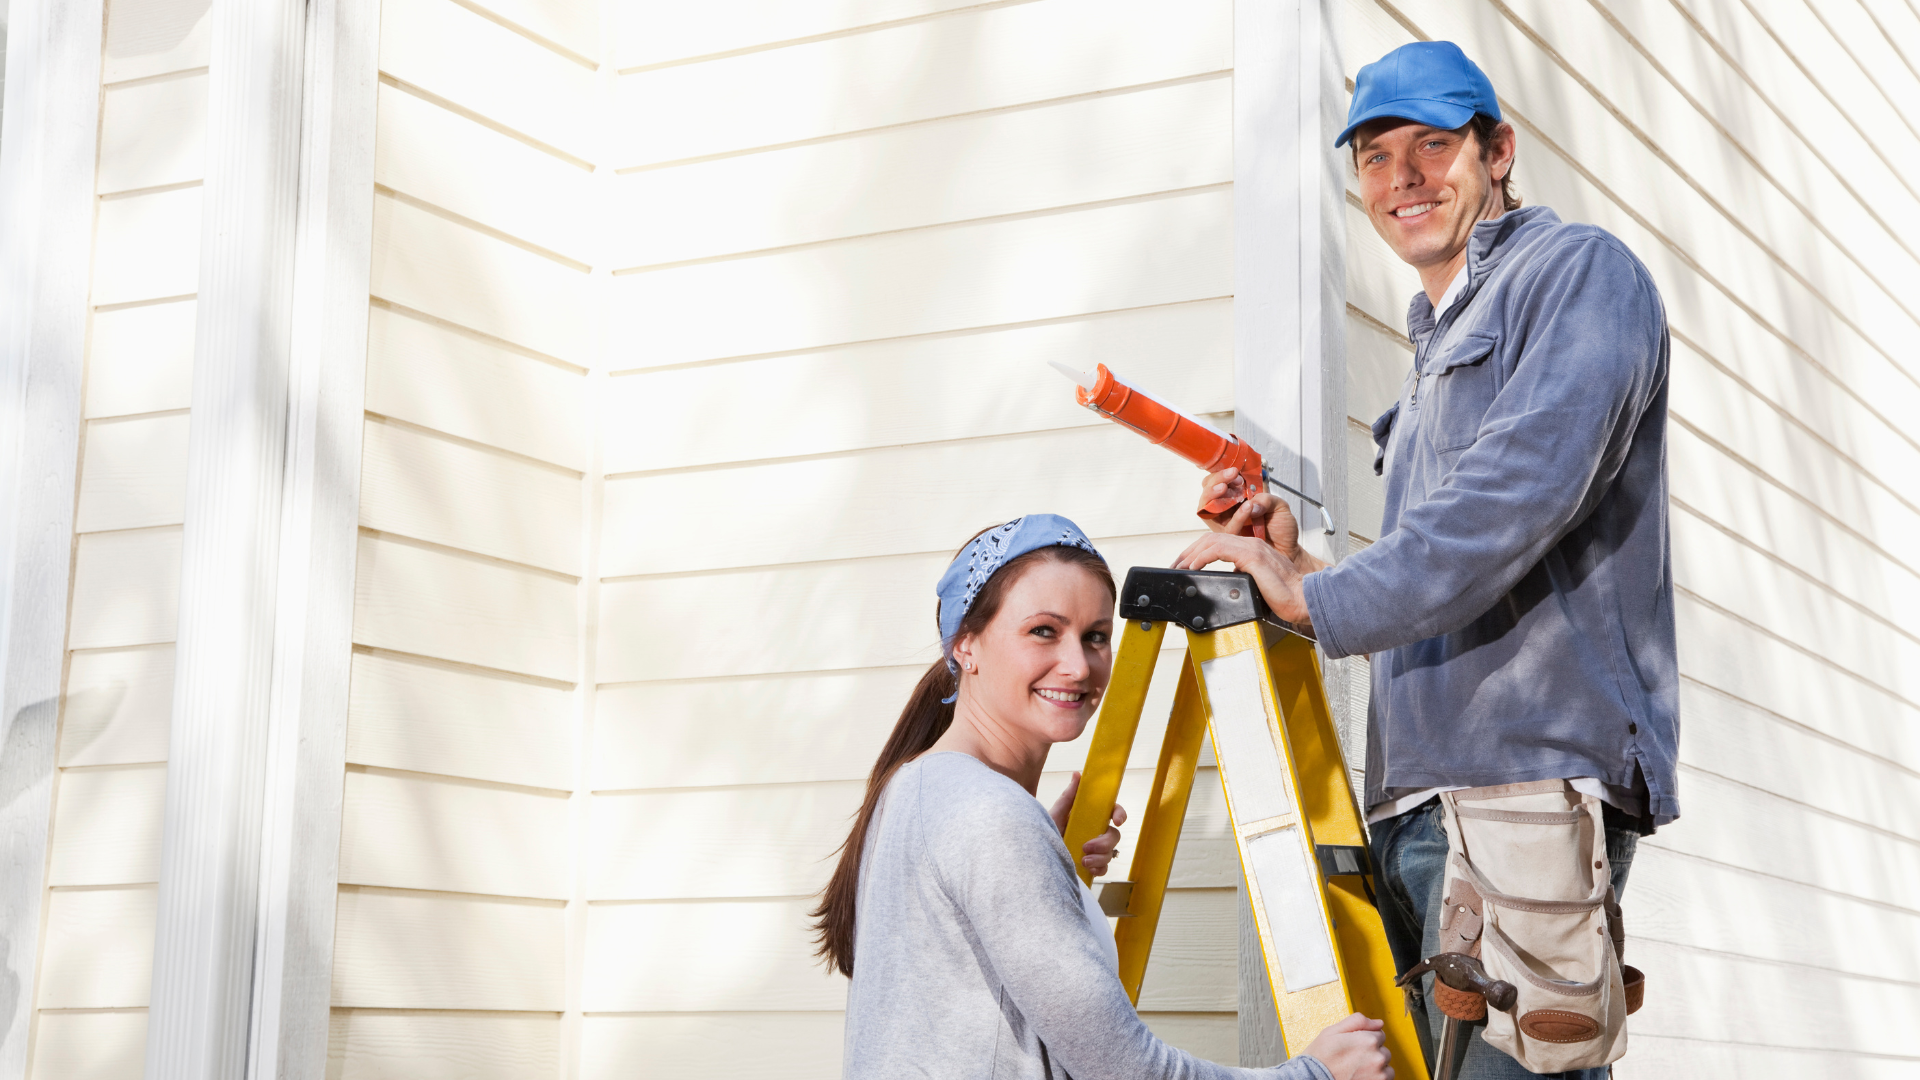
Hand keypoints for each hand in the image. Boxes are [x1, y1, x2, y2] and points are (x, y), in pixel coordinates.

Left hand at [1048, 771, 1128, 876]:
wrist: (1036, 856)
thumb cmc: (1044, 832)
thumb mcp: (1055, 814)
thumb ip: (1068, 796)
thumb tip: (1077, 774)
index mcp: (1088, 817)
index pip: (1111, 811)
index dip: (1119, 814)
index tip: (1116, 821)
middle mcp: (1093, 832)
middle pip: (1114, 835)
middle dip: (1104, 842)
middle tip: (1086, 846)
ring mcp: (1094, 850)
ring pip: (1110, 853)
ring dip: (1099, 857)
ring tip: (1082, 860)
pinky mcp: (1091, 865)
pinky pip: (1104, 868)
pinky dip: (1098, 869)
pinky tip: (1086, 868)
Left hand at [1172, 531, 1313, 627]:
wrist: (1304, 600)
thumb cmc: (1286, 597)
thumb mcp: (1256, 584)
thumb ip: (1242, 577)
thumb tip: (1225, 583)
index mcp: (1252, 549)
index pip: (1218, 542)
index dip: (1198, 552)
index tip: (1185, 565)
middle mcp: (1251, 544)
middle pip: (1211, 538)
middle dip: (1189, 551)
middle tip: (1176, 565)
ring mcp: (1252, 548)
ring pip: (1213, 540)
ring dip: (1192, 553)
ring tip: (1181, 566)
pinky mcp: (1252, 557)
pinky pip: (1219, 550)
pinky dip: (1202, 557)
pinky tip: (1194, 566)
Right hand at [1199, 468, 1309, 566]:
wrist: (1287, 549)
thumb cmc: (1281, 528)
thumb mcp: (1279, 506)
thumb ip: (1265, 499)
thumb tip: (1250, 502)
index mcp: (1239, 498)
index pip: (1219, 482)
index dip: (1222, 476)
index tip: (1234, 472)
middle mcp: (1230, 510)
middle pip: (1208, 494)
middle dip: (1215, 483)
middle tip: (1230, 479)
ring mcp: (1227, 524)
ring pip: (1208, 510)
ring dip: (1216, 497)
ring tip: (1230, 490)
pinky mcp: (1230, 539)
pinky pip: (1226, 528)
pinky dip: (1236, 516)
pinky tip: (1248, 508)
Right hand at [1300, 1014, 1392, 1079]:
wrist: (1313, 1078)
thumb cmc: (1320, 1057)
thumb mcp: (1333, 1031)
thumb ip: (1357, 1022)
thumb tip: (1377, 1023)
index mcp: (1368, 1040)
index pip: (1379, 1034)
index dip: (1366, 1038)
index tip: (1354, 1045)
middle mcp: (1377, 1057)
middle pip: (1384, 1050)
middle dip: (1372, 1052)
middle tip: (1354, 1058)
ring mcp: (1379, 1074)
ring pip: (1386, 1066)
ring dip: (1376, 1067)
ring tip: (1357, 1069)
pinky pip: (1386, 1079)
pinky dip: (1376, 1078)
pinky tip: (1361, 1076)